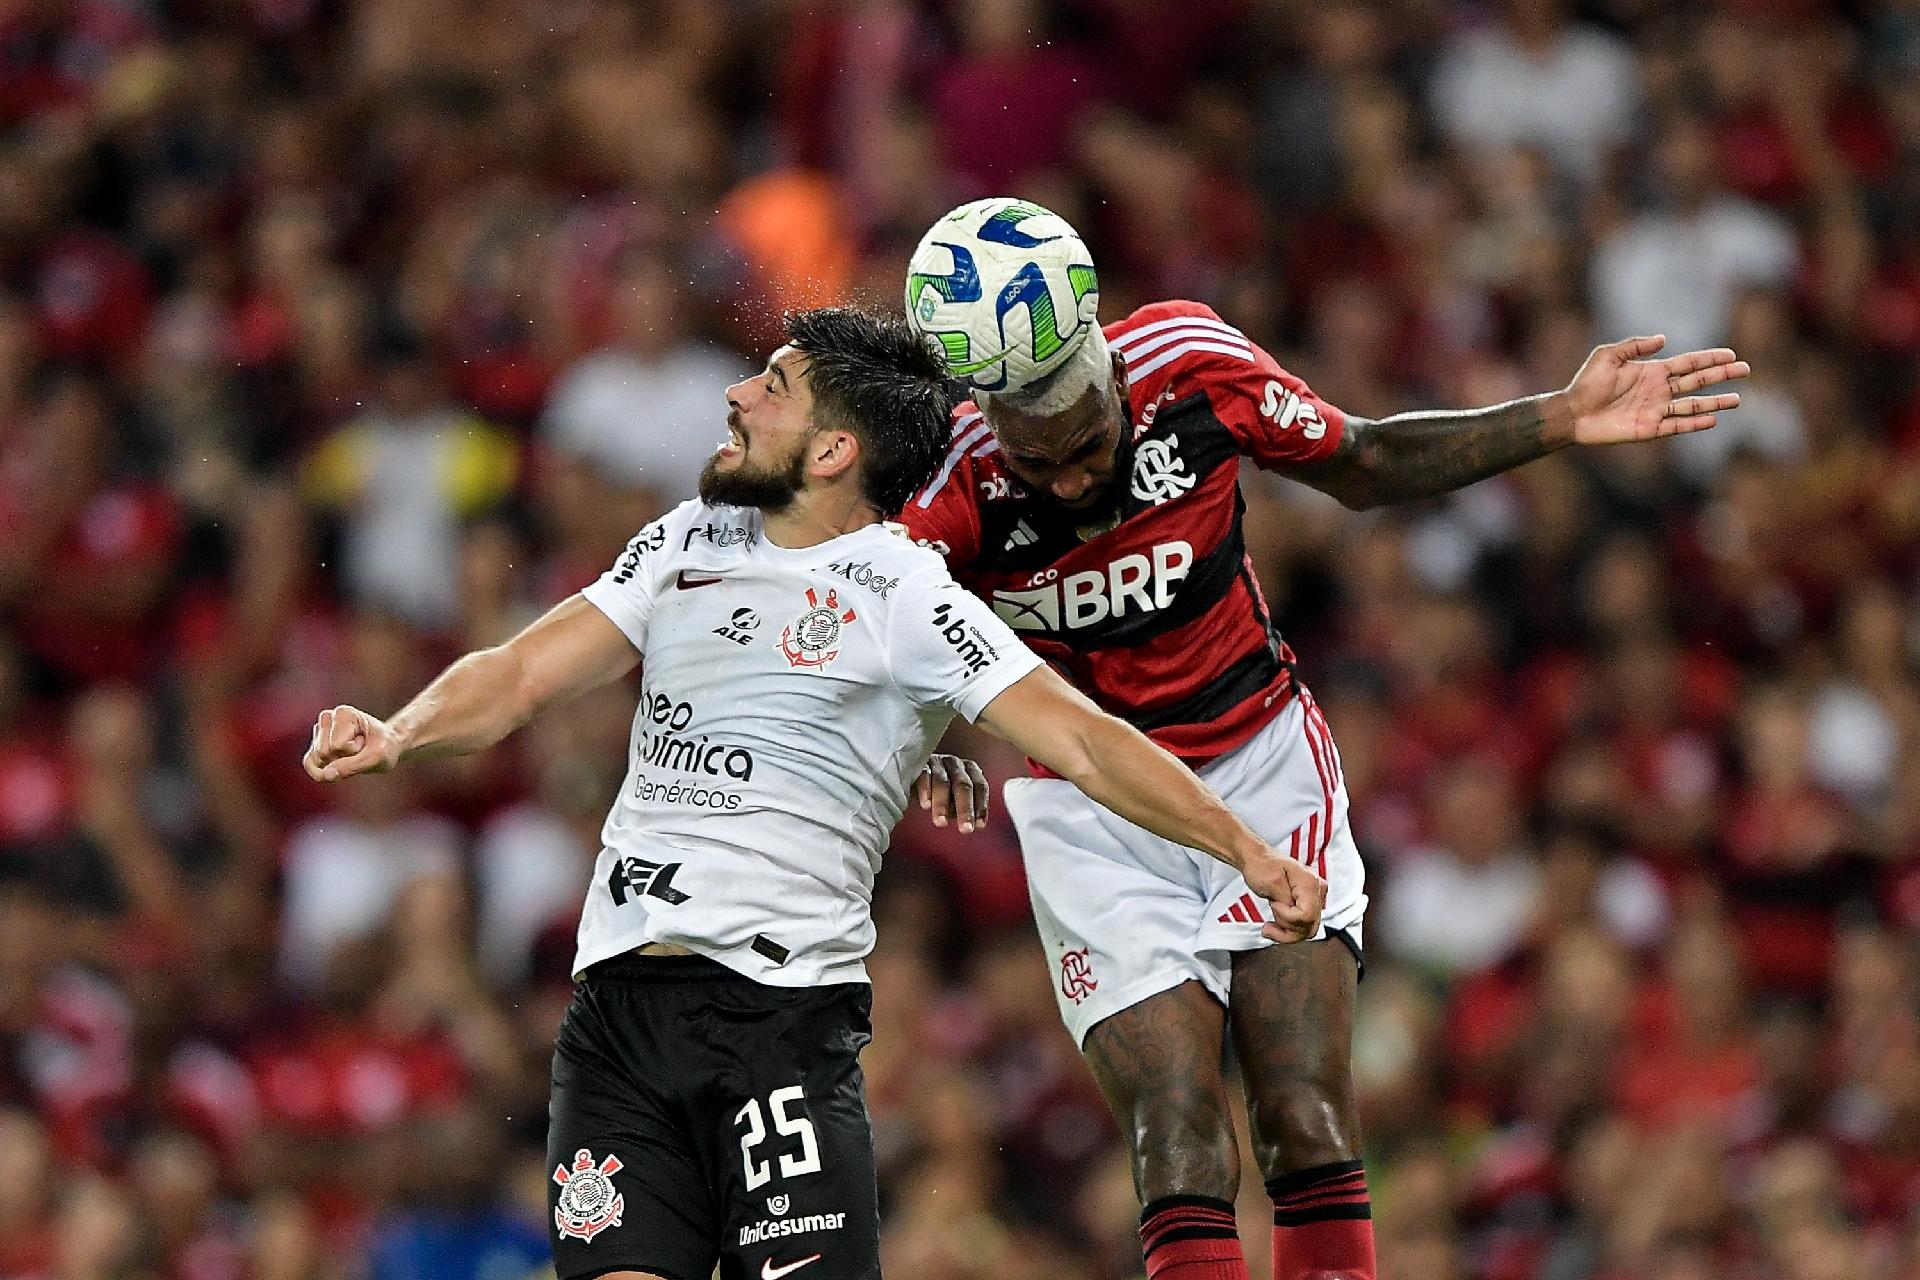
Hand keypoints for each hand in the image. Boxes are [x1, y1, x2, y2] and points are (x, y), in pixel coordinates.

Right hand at [303, 705, 401, 781]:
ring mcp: (319, 732)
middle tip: (360, 748)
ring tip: (352, 751)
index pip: (338, 745)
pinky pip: (309, 764)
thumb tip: (324, 775)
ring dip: (337, 763)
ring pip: (317, 760)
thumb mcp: (376, 758)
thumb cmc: (384, 747)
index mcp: (344, 713)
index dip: (354, 751)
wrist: (385, 746)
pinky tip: (338, 764)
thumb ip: (350, 766)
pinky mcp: (314, 746)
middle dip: (344, 758)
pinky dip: (324, 771)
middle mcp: (327, 718)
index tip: (366, 741)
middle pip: (325, 752)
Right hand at [915, 753, 989, 832]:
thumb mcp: (954, 799)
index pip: (980, 787)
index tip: (979, 825)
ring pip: (943, 782)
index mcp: (970, 770)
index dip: (981, 806)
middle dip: (965, 808)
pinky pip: (924, 776)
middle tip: (965, 829)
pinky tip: (926, 805)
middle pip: (963, 785)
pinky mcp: (920, 765)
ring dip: (942, 804)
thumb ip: (963, 808)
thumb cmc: (939, 792)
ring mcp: (937, 763)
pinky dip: (926, 791)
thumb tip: (974, 824)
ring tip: (941, 822)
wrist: (913, 777)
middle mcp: (955, 764)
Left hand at [1242, 849, 1326, 943]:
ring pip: (1308, 931)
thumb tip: (1295, 915)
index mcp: (1310, 883)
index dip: (1288, 917)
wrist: (1258, 860)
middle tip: (1269, 922)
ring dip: (1286, 933)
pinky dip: (1287, 931)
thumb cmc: (1262, 865)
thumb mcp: (1270, 882)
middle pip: (1309, 926)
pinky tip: (1275, 927)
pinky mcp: (1308, 906)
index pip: (1307, 915)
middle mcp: (1317, 892)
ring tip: (1270, 926)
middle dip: (1287, 928)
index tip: (1274, 905)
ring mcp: (1314, 900)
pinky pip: (1303, 928)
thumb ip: (1285, 899)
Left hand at [1565, 336, 1748, 444]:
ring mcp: (1656, 410)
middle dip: (1721, 376)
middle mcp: (1658, 390)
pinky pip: (1676, 425)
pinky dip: (1694, 423)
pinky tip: (1712, 419)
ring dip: (1715, 402)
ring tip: (1737, 399)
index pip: (1688, 363)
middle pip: (1697, 381)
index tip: (1731, 355)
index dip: (1709, 358)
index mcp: (1652, 371)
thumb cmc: (1586, 383)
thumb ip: (1635, 345)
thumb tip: (1663, 339)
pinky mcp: (1649, 429)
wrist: (1572, 412)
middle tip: (1745, 370)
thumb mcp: (1608, 355)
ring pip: (1693, 405)